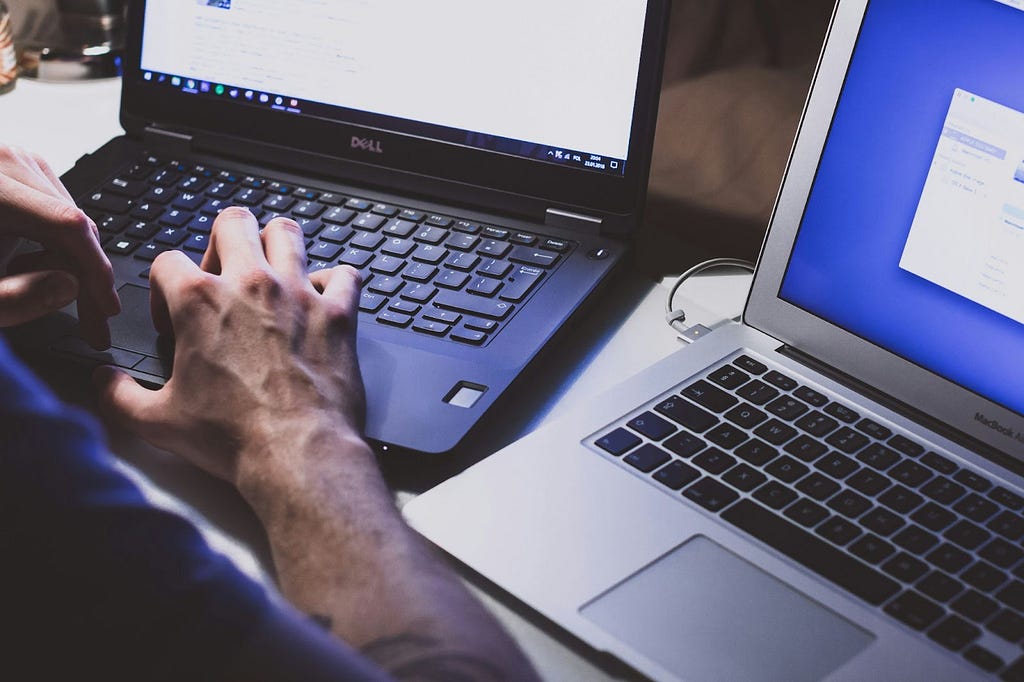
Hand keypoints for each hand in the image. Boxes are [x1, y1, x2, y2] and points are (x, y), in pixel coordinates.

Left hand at [0, 146, 119, 347]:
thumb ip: (14, 298)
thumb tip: (70, 287)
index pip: (67, 225)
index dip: (95, 270)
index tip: (106, 309)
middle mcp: (3, 160)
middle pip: (73, 222)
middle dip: (87, 275)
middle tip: (92, 322)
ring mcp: (10, 159)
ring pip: (69, 217)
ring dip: (70, 262)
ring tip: (39, 290)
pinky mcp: (12, 167)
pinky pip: (54, 210)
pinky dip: (54, 244)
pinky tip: (30, 265)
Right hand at [94, 207, 366, 500]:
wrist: (297, 453)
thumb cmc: (233, 437)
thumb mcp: (157, 421)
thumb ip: (119, 396)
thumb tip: (103, 382)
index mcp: (199, 301)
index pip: (167, 260)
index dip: (163, 285)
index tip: (172, 315)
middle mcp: (250, 284)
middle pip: (232, 221)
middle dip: (222, 240)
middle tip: (223, 273)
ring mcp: (298, 294)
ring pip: (288, 232)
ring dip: (277, 245)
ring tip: (271, 271)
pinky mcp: (338, 313)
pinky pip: (344, 274)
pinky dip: (335, 282)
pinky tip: (323, 300)